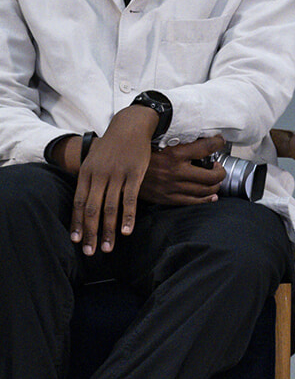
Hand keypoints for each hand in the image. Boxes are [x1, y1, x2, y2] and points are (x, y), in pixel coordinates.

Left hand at [70, 104, 159, 254]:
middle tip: (90, 252)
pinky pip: (130, 199)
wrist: (130, 126)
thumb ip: (88, 181)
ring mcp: (117, 175)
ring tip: (108, 248)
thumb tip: (82, 204)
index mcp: (86, 173)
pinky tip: (127, 231)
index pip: (78, 203)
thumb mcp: (94, 161)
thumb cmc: (111, 146)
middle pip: (91, 209)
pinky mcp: (134, 174)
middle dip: (90, 233)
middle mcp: (99, 175)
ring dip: (108, 230)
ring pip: (110, 208)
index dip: (77, 223)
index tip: (76, 241)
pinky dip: (128, 216)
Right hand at [139, 137, 227, 206]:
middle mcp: (175, 171)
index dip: (218, 143)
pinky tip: (211, 195)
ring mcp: (172, 187)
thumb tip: (201, 136)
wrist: (122, 172)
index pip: (207, 147)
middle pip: (212, 176)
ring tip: (214, 180)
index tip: (220, 142)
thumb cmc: (142, 155)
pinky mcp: (168, 198)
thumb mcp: (160, 142)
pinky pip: (194, 201)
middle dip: (220, 171)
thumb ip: (180, 141)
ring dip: (215, 185)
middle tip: (218, 167)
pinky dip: (206, 199)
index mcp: (174, 153)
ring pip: (205, 190)